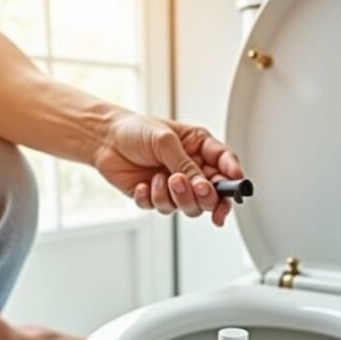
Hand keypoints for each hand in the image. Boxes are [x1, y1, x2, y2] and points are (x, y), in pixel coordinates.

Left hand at [95, 111, 244, 226]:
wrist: (104, 140)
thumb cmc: (135, 130)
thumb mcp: (165, 140)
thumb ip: (185, 165)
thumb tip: (202, 185)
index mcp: (199, 150)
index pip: (226, 167)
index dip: (234, 178)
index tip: (237, 184)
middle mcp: (191, 171)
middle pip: (212, 196)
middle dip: (205, 196)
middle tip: (196, 187)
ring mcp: (174, 187)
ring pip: (190, 208)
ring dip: (176, 197)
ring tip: (160, 179)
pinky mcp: (156, 199)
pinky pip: (162, 209)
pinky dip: (152, 199)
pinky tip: (143, 185)